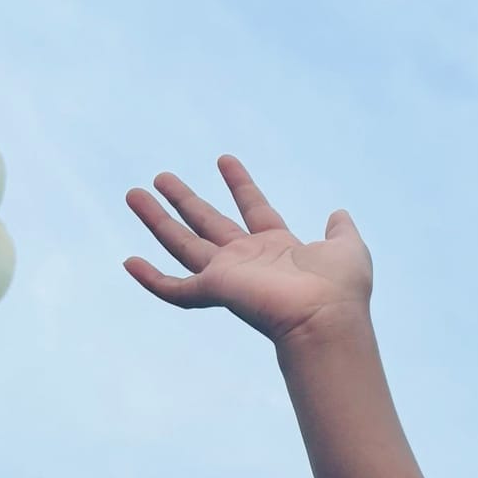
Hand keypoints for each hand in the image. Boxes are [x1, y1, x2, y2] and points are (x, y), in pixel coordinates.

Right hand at [123, 156, 370, 343]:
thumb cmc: (341, 290)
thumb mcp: (348, 248)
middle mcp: (249, 261)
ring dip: (157, 220)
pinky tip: (129, 262)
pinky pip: (176, 289)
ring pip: (183, 245)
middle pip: (208, 223)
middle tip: (161, 176)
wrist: (326, 318)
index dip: (240, 184)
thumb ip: (341, 230)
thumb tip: (338, 214)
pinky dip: (151, 280)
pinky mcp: (216, 290)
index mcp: (277, 247)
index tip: (225, 160)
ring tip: (133, 194)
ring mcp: (229, 276)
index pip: (253, 209)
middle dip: (184, 200)